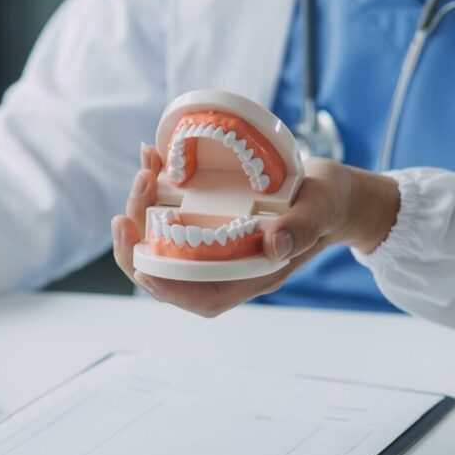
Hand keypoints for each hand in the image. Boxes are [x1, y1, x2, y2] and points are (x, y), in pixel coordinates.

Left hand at [112, 145, 399, 316]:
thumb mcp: (321, 210)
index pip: (202, 297)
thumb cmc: (328, 204)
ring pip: (162, 237)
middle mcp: (224, 262)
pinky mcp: (205, 214)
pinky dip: (156, 186)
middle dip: (139, 246)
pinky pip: (170, 208)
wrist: (330, 189)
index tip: (143, 269)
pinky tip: (152, 157)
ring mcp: (211, 239)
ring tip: (144, 171)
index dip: (168, 289)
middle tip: (124, 217)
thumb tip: (275, 245)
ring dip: (143, 208)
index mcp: (250, 274)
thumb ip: (301, 228)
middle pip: (169, 269)